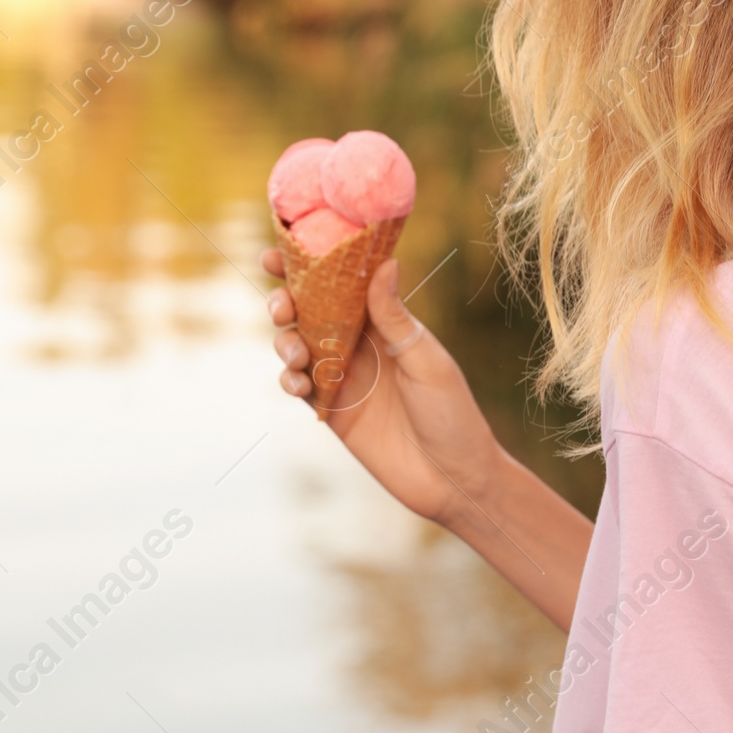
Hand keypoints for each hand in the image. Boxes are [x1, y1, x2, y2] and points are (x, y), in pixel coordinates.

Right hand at [264, 248, 502, 528]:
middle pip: (309, 310)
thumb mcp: (426, 361)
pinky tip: (298, 383)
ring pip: (296, 345)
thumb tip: (385, 262)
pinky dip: (289, 379)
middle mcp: (359, 344)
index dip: (308, 265)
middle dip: (284, 300)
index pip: (341, 283)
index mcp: (384, 322)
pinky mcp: (331, 411)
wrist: (453, 479)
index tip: (279, 253)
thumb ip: (396, 317)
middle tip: (282, 306)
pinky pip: (298, 386)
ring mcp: (342, 377)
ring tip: (297, 354)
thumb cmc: (452, 414)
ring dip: (285, 341)